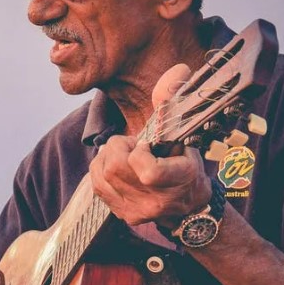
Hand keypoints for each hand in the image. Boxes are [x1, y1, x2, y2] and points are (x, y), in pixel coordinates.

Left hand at [88, 62, 211, 226]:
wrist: (187, 209)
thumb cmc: (186, 168)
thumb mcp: (186, 139)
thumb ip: (173, 107)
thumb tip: (177, 70)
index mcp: (178, 181)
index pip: (148, 172)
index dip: (139, 152)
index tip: (147, 144)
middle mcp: (156, 201)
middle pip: (115, 167)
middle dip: (118, 146)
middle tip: (132, 145)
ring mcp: (136, 211)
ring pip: (102, 173)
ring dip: (108, 156)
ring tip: (126, 155)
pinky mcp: (121, 214)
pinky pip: (96, 183)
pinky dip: (101, 168)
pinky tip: (116, 166)